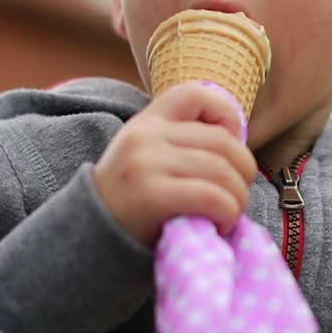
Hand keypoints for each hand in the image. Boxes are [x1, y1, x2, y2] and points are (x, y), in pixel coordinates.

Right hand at [93, 82, 257, 246]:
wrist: (88, 238)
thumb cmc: (132, 203)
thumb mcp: (148, 158)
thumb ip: (182, 144)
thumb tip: (239, 145)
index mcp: (147, 121)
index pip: (197, 94)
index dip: (227, 117)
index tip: (229, 152)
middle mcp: (146, 135)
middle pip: (222, 142)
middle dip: (243, 172)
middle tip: (237, 196)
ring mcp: (146, 163)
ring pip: (222, 171)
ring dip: (238, 198)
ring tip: (229, 216)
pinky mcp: (151, 195)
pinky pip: (211, 196)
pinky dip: (228, 213)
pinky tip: (221, 225)